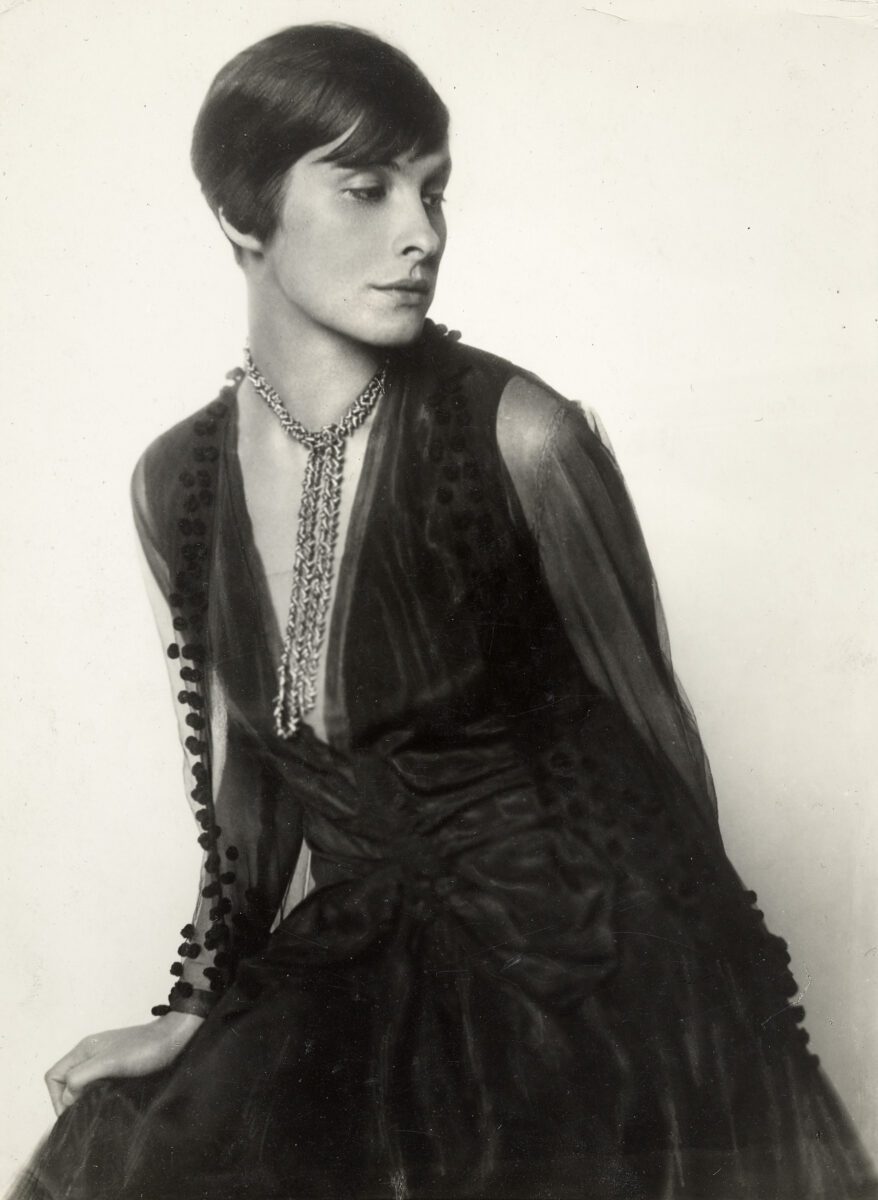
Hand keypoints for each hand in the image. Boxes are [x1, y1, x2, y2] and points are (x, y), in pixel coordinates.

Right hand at [44, 1011, 203, 1116]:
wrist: (174, 1039)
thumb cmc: (145, 1049)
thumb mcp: (111, 1062)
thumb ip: (83, 1076)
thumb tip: (67, 1098)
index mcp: (84, 1050)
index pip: (53, 1076)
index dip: (57, 1098)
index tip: (73, 1113)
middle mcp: (90, 1054)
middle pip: (65, 1082)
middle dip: (69, 1101)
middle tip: (85, 1116)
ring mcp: (103, 1060)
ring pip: (81, 1085)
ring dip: (84, 1100)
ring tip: (97, 1112)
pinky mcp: (117, 1067)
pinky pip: (97, 1084)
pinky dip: (97, 1096)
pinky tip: (109, 1104)